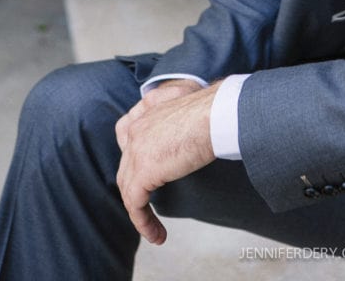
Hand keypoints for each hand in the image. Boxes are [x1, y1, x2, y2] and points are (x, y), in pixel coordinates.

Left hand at [116, 79, 220, 243]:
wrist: (218, 114)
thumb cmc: (216, 110)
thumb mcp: (192, 108)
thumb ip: (180, 121)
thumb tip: (192, 134)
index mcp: (148, 110)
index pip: (127, 134)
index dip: (133, 156)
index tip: (148, 174)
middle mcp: (137, 129)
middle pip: (126, 166)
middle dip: (136, 190)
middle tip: (150, 207)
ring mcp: (136, 150)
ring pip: (128, 188)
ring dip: (140, 213)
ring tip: (155, 230)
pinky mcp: (143, 172)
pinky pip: (135, 204)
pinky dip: (143, 223)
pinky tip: (158, 235)